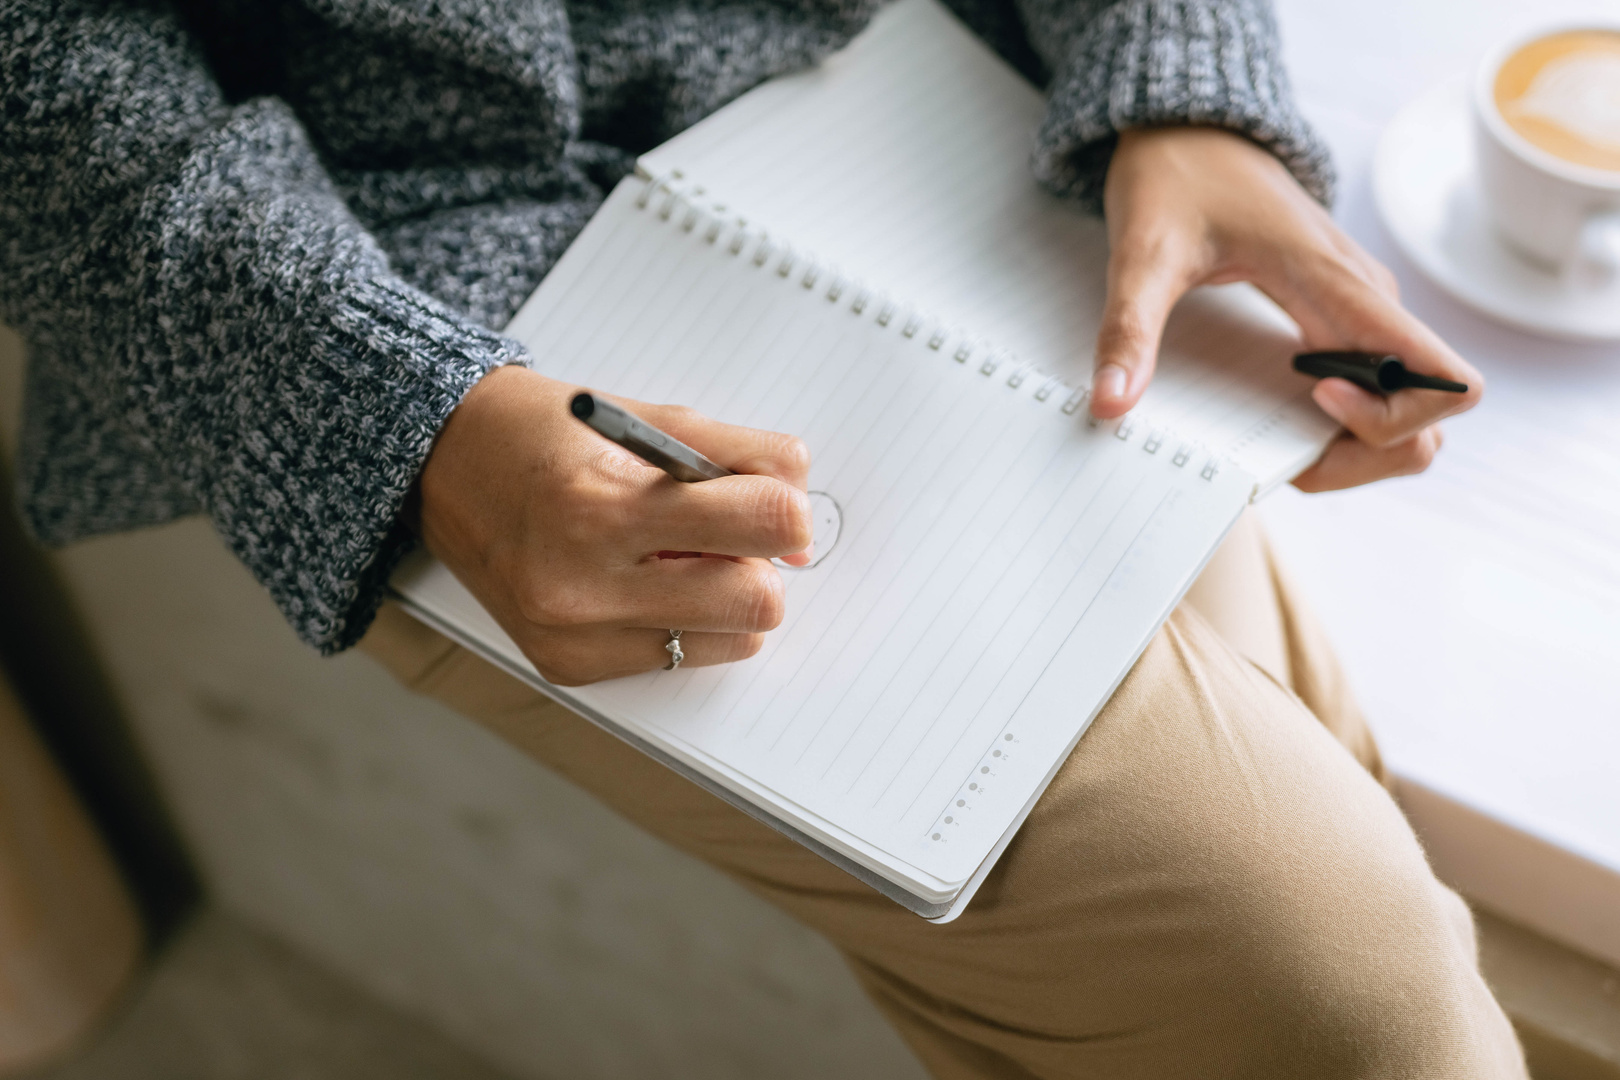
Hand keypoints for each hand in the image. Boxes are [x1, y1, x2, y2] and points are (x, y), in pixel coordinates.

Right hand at [417, 366, 812, 685]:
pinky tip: (638, 583)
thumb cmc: (549, 434)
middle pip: (758, 602)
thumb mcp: (651, 418)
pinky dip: (682, 623)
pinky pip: (681, 659)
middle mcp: (584, 583)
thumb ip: (743, 457)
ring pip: (731, 641)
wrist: (443, 465)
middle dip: (759, 564)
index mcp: (607, 505)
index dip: (785, 509)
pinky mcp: (569, 667)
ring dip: (724, 598)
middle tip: (725, 534)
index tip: (773, 502)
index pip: (764, 523)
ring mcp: (575, 636)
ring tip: (674, 556)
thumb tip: (802, 518)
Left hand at [1094, 127, 1482, 490]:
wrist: (1187, 129)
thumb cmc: (1176, 179)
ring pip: (1409, 411)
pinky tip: (1279, 418)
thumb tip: (1110, 404)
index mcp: (1340, 286)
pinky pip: (1374, 388)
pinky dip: (1343, 424)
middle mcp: (1368, 302)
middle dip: (1372, 455)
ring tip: (1286, 443)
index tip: (1312, 398)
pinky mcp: (1339, 315)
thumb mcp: (1142, 255)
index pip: (1443, 377)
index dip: (1392, 419)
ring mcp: (1359, 310)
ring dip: (1361, 448)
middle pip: (1432, 417)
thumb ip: (1129, 329)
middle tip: (1292, 454)